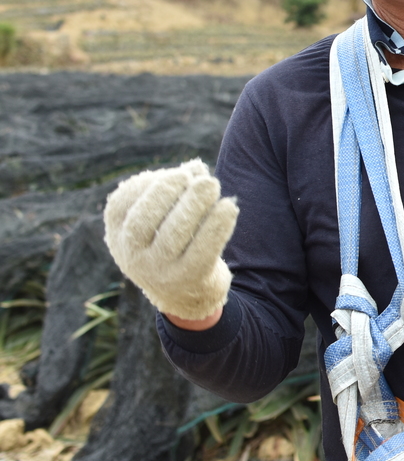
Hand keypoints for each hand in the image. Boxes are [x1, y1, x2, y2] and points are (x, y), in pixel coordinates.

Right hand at [103, 159, 237, 320]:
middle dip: (169, 191)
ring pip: (172, 235)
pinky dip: (217, 226)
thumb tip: (195, 166)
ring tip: (213, 184)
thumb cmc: (173, 243)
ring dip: (195, 204)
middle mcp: (131, 255)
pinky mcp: (187, 279)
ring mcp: (157, 270)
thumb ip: (178, 190)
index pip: (123, 204)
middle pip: (143, 220)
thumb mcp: (165, 218)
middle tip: (197, 177)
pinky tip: (229, 206)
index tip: (178, 173)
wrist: (186, 294)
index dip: (150, 184)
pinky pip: (202, 251)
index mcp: (117, 234)